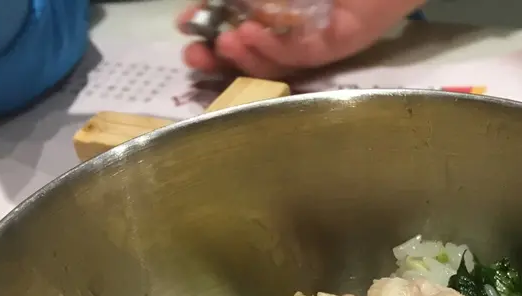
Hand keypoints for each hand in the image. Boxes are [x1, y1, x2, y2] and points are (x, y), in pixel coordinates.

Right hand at [178, 0, 421, 78]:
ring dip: (245, 55)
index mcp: (272, 8)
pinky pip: (301, 54)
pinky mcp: (337, 44)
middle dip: (220, 58)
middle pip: (251, 55)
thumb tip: (194, 11)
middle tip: (196, 57)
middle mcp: (291, 26)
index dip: (208, 32)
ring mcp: (314, 38)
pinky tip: (254, 32)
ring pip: (274, 61)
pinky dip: (275, 46)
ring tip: (227, 41)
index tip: (184, 32)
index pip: (234, 28)